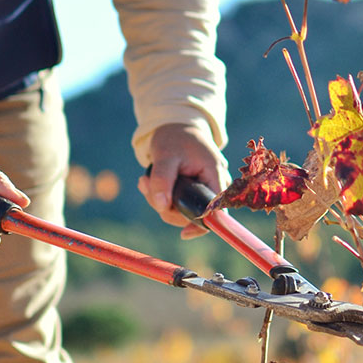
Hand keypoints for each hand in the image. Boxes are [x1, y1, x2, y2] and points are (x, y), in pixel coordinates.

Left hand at [137, 123, 227, 237]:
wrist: (177, 129)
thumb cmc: (175, 138)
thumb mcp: (165, 155)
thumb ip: (162, 180)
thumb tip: (161, 206)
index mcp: (214, 173)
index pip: (217, 210)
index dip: (202, 224)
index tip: (184, 233)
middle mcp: (215, 184)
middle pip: (196, 214)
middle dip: (167, 206)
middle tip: (146, 186)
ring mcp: (205, 190)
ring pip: (183, 211)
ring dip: (160, 201)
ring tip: (145, 181)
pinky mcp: (195, 193)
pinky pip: (178, 205)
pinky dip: (162, 198)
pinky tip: (150, 184)